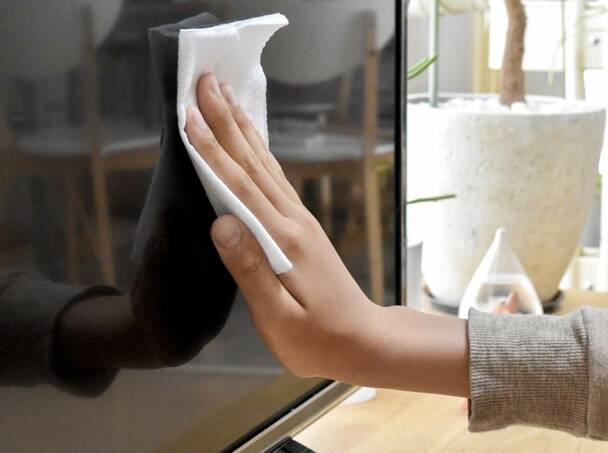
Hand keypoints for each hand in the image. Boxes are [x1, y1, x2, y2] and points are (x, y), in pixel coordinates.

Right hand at [185, 74, 469, 395]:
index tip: (189, 114)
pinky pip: (277, 180)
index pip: (239, 186)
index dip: (211, 149)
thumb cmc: (317, 339)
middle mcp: (292, 221)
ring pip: (267, 166)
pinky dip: (261, 155)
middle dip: (226, 121)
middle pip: (253, 163)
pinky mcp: (304, 227)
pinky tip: (253, 144)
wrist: (363, 341)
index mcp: (282, 240)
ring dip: (244, 130)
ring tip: (226, 99)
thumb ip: (251, 269)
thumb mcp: (279, 317)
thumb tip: (222, 222)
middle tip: (206, 82)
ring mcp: (301, 221)